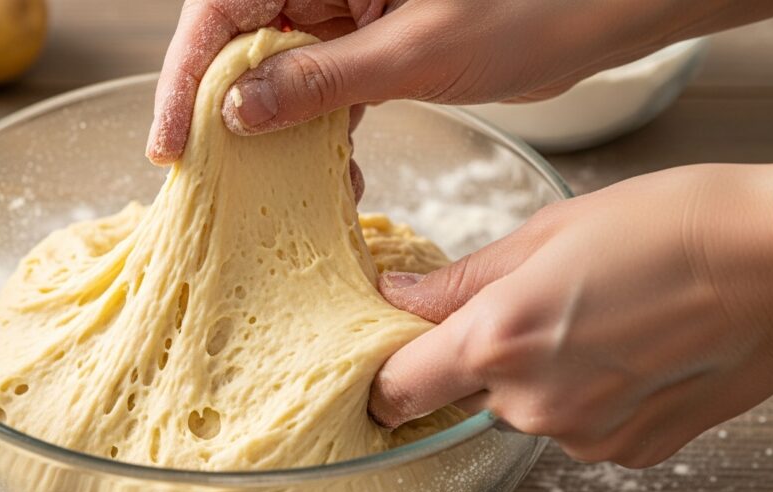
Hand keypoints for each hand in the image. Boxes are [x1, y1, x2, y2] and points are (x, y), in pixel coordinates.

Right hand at [146, 0, 772, 164]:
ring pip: (279, 73)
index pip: (223, 9)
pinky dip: (322, 135)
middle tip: (217, 181)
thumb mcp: (415, 51)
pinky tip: (336, 176)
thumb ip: (322, 81)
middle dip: (228, 114)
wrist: (600, 14)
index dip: (186, 78)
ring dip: (278, 135)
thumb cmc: (528, 7)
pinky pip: (322, 88)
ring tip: (282, 191)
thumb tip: (237, 110)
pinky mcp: (370, 42)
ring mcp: (346, 10)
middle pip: (241, 44)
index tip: (172, 145)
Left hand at [369, 164, 772, 467]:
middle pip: (466, 396)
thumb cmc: (671, 226)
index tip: (395, 358)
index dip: (388, 376)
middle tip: (528, 305)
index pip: (398, 391)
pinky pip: (577, 427)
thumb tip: (400, 298)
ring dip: (537, 375)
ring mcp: (586, 437)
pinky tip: (624, 348)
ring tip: (592, 318)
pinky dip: (586, 394)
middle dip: (479, 359)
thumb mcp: (545, 232)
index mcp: (498, 342)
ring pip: (525, 410)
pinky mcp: (631, 452)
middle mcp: (534, 405)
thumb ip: (461, 280)